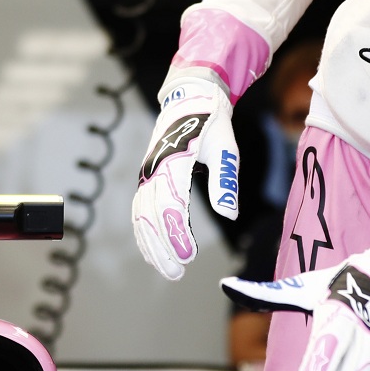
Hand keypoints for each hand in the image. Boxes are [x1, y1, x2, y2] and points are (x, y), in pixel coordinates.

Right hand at [131, 75, 240, 280]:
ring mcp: (147, 173)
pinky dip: (144, 234)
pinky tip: (153, 253)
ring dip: (152, 246)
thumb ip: (225, 182)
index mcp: (173, 160)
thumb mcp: (226, 148)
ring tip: (169, 271)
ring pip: (141, 217)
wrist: (190, 96)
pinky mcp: (147, 178)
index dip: (176, 232)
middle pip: (150, 216)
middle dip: (162, 247)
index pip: (170, 204)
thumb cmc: (212, 122)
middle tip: (178, 273)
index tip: (189, 255)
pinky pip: (139, 210)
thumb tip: (230, 214)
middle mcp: (153, 168)